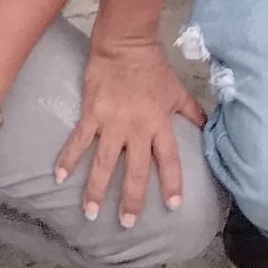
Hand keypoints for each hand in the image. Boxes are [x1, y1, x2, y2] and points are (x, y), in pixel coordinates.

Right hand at [57, 34, 204, 227]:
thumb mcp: (177, 90)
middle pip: (136, 171)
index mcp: (159, 124)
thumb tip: (209, 125)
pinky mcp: (91, 115)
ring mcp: (112, 123)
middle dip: (132, 199)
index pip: (169, 160)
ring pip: (104, 163)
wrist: (124, 45)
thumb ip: (192, 111)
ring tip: (90, 212)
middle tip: (127, 223)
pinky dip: (68, 159)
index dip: (172, 183)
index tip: (173, 206)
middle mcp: (137, 129)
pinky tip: (59, 177)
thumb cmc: (153, 68)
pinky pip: (79, 141)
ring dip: (96, 189)